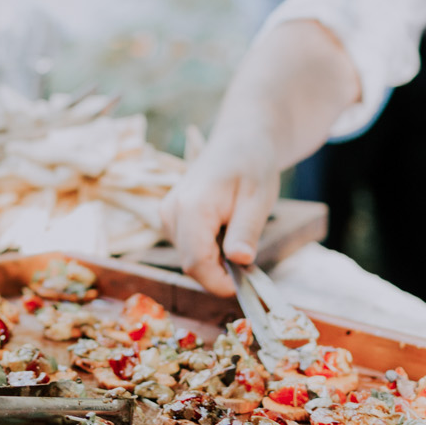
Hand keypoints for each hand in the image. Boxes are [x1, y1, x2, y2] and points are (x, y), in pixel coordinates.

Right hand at [161, 133, 280, 296]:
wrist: (239, 141)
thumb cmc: (251, 165)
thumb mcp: (258, 199)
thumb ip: (246, 231)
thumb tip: (240, 262)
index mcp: (191, 206)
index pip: (196, 263)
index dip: (220, 282)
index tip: (247, 283)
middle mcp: (170, 212)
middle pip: (191, 264)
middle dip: (221, 271)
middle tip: (249, 255)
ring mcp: (167, 215)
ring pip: (190, 258)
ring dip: (216, 260)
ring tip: (238, 233)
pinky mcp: (170, 217)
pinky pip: (189, 247)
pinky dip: (209, 249)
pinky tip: (225, 229)